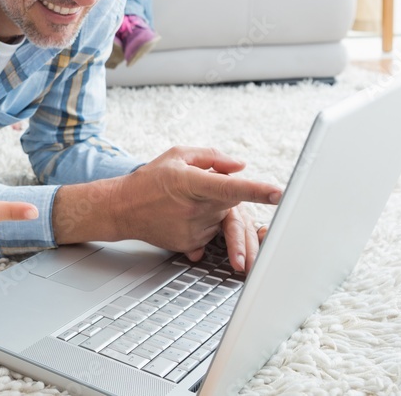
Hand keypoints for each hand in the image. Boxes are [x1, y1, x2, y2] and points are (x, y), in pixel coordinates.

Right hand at [109, 146, 280, 271]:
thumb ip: (212, 157)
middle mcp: (193, 208)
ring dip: (215, 210)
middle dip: (229, 199)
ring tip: (186, 203)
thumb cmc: (150, 179)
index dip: (256, 191)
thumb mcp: (177, 156)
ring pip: (222, 219)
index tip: (278, 193)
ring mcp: (192, 229)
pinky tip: (183, 217)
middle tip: (218, 196)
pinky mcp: (189, 243)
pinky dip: (205, 224)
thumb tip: (240, 166)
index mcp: (191, 182)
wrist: (122, 208)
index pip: (229, 187)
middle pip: (232, 205)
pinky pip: (211, 234)